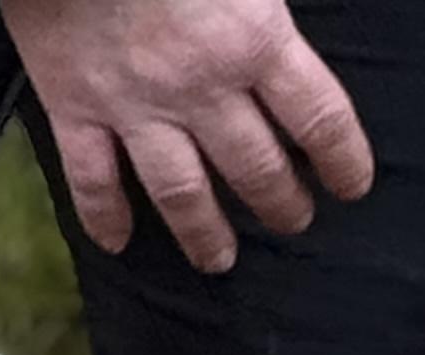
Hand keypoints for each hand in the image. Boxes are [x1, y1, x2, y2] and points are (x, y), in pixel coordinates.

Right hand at [1, 0, 372, 274]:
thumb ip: (267, 4)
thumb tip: (286, 31)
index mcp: (254, 38)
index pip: (320, 120)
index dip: (343, 161)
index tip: (351, 186)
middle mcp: (202, 87)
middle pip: (256, 169)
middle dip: (282, 205)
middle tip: (293, 220)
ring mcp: (136, 103)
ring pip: (181, 192)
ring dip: (205, 233)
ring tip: (220, 258)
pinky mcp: (74, 102)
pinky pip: (91, 176)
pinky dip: (103, 214)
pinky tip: (116, 242)